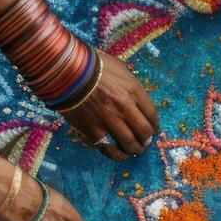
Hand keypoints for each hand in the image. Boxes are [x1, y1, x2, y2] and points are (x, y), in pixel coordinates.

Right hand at [65, 46, 158, 160]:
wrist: (66, 72)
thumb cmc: (92, 65)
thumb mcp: (119, 69)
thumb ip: (130, 86)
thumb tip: (136, 99)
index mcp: (133, 91)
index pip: (152, 115)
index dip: (154, 125)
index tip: (152, 129)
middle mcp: (125, 108)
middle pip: (144, 131)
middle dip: (147, 139)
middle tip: (145, 142)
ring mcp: (110, 121)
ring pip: (130, 143)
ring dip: (136, 149)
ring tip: (135, 150)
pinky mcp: (93, 131)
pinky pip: (109, 149)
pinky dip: (117, 155)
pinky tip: (120, 155)